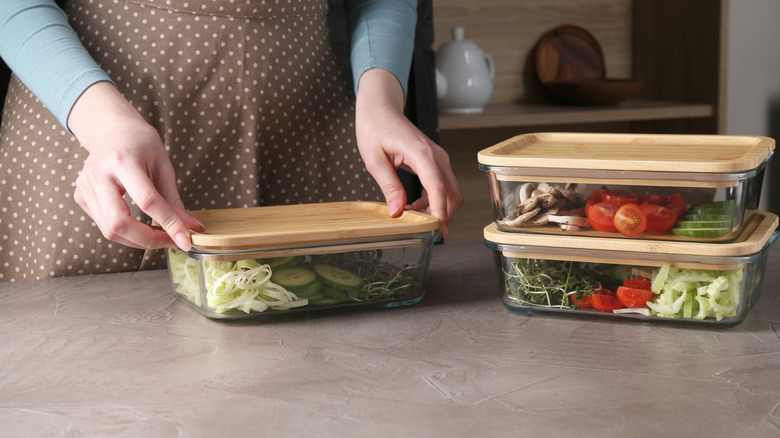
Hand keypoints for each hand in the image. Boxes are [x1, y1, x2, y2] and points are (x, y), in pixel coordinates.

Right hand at [67, 82, 204, 249]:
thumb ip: (174, 200)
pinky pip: (104, 225)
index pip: (147, 201)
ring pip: (110, 230)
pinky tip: (140, 226)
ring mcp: (85, 187)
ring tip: (160, 234)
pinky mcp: (80, 196)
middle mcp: (99, 174)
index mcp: (123, 160)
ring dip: (139, 240)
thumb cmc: (141, 144)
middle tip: (172, 240)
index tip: (187, 240)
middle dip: (148, 240)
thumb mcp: (164, 166)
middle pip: (119, 223)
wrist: (112, 130)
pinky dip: (126, 233)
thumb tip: (190, 229)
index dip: (169, 224)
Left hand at [355, 69, 462, 238]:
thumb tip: (397, 212)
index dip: (439, 212)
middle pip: (453, 194)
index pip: (438, 188)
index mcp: (421, 153)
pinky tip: (415, 206)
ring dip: (437, 209)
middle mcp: (436, 156)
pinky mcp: (436, 162)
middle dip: (442, 215)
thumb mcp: (374, 160)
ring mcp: (438, 158)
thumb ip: (389, 186)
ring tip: (413, 217)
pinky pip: (442, 186)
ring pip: (451, 192)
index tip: (438, 231)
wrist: (381, 108)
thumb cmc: (375, 128)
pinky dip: (434, 201)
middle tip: (421, 230)